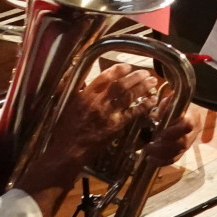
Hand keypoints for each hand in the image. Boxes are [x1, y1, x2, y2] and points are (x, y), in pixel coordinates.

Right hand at [21, 66, 157, 192]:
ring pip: (128, 96)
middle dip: (135, 76)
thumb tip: (75, 72)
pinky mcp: (115, 125)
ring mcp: (107, 114)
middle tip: (145, 73)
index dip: (118, 70)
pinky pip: (133, 112)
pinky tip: (152, 100)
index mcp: (84, 95)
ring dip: (142, 87)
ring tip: (152, 81)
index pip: (104, 77)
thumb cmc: (65, 128)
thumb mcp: (65, 103)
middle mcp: (97, 102)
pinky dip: (144, 105)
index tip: (127, 66)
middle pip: (120, 85)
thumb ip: (72, 87)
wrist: (68, 150)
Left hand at [143, 112, 194, 167]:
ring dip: (161, 156)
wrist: (183, 113)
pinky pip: (174, 159)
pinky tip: (151, 160)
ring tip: (147, 154)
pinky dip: (162, 162)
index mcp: (193, 117)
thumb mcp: (169, 103)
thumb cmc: (175, 107)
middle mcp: (194, 132)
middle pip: (182, 143)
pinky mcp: (183, 151)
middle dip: (163, 147)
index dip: (175, 131)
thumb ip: (163, 108)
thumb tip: (154, 116)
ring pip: (178, 153)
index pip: (188, 125)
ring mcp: (189, 143)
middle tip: (148, 146)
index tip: (160, 134)